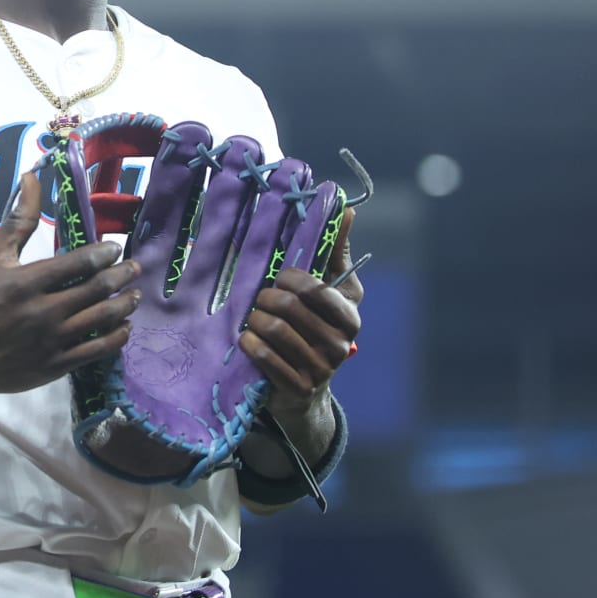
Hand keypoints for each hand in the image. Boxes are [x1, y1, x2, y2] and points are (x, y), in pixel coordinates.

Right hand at [0, 172, 142, 401]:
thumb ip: (17, 220)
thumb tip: (32, 177)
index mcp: (28, 282)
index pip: (80, 263)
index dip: (105, 253)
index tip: (116, 248)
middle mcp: (44, 311)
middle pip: (97, 289)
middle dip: (123, 275)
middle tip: (135, 268)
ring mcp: (51, 341)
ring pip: (102, 319)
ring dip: (125, 304)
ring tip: (135, 295)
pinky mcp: (55, 366)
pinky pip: (96, 350)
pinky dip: (116, 337)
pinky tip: (124, 327)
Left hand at [242, 206, 362, 420]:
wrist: (305, 389)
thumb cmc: (315, 325)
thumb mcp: (331, 289)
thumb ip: (335, 250)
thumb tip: (348, 208)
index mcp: (350, 316)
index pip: (315, 288)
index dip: (289, 278)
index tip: (279, 276)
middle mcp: (340, 344)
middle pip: (289, 307)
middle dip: (266, 298)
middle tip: (260, 298)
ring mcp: (321, 369)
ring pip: (274, 330)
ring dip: (254, 320)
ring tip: (253, 318)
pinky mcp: (298, 388)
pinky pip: (265, 357)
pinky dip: (250, 343)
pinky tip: (247, 338)